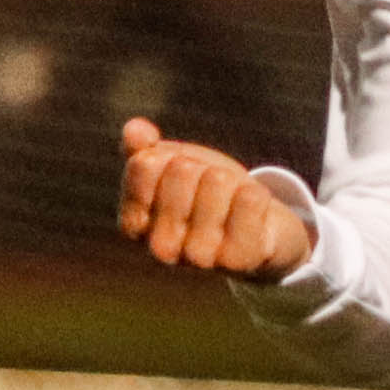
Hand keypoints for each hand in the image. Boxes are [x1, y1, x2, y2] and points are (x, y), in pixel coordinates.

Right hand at [116, 116, 314, 279]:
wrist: (252, 227)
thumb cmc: (202, 192)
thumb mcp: (168, 164)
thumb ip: (141, 148)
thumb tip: (135, 130)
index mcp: (133, 224)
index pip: (145, 165)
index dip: (170, 156)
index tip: (181, 175)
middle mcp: (161, 247)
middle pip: (183, 169)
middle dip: (202, 167)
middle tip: (211, 191)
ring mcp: (199, 258)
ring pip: (217, 180)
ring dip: (230, 181)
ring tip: (230, 202)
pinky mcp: (238, 259)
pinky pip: (250, 199)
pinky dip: (256, 193)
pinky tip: (250, 211)